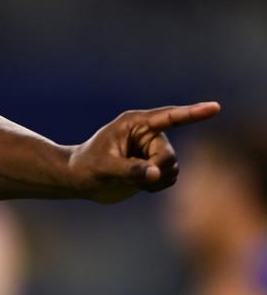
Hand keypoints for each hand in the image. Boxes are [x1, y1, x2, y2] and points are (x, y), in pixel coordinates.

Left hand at [69, 102, 220, 203]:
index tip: (215, 108)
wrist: (78, 180)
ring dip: (155, 180)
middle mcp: (148, 134)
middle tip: (133, 177)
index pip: (169, 117)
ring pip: (172, 168)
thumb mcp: (104, 168)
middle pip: (169, 156)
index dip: (193, 113)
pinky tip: (138, 184)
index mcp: (135, 124)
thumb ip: (130, 170)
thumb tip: (157, 174)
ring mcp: (153, 150)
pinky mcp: (155, 165)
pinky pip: (169, 178)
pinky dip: (156, 186)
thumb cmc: (85, 167)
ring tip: (130, 179)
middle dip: (155, 171)